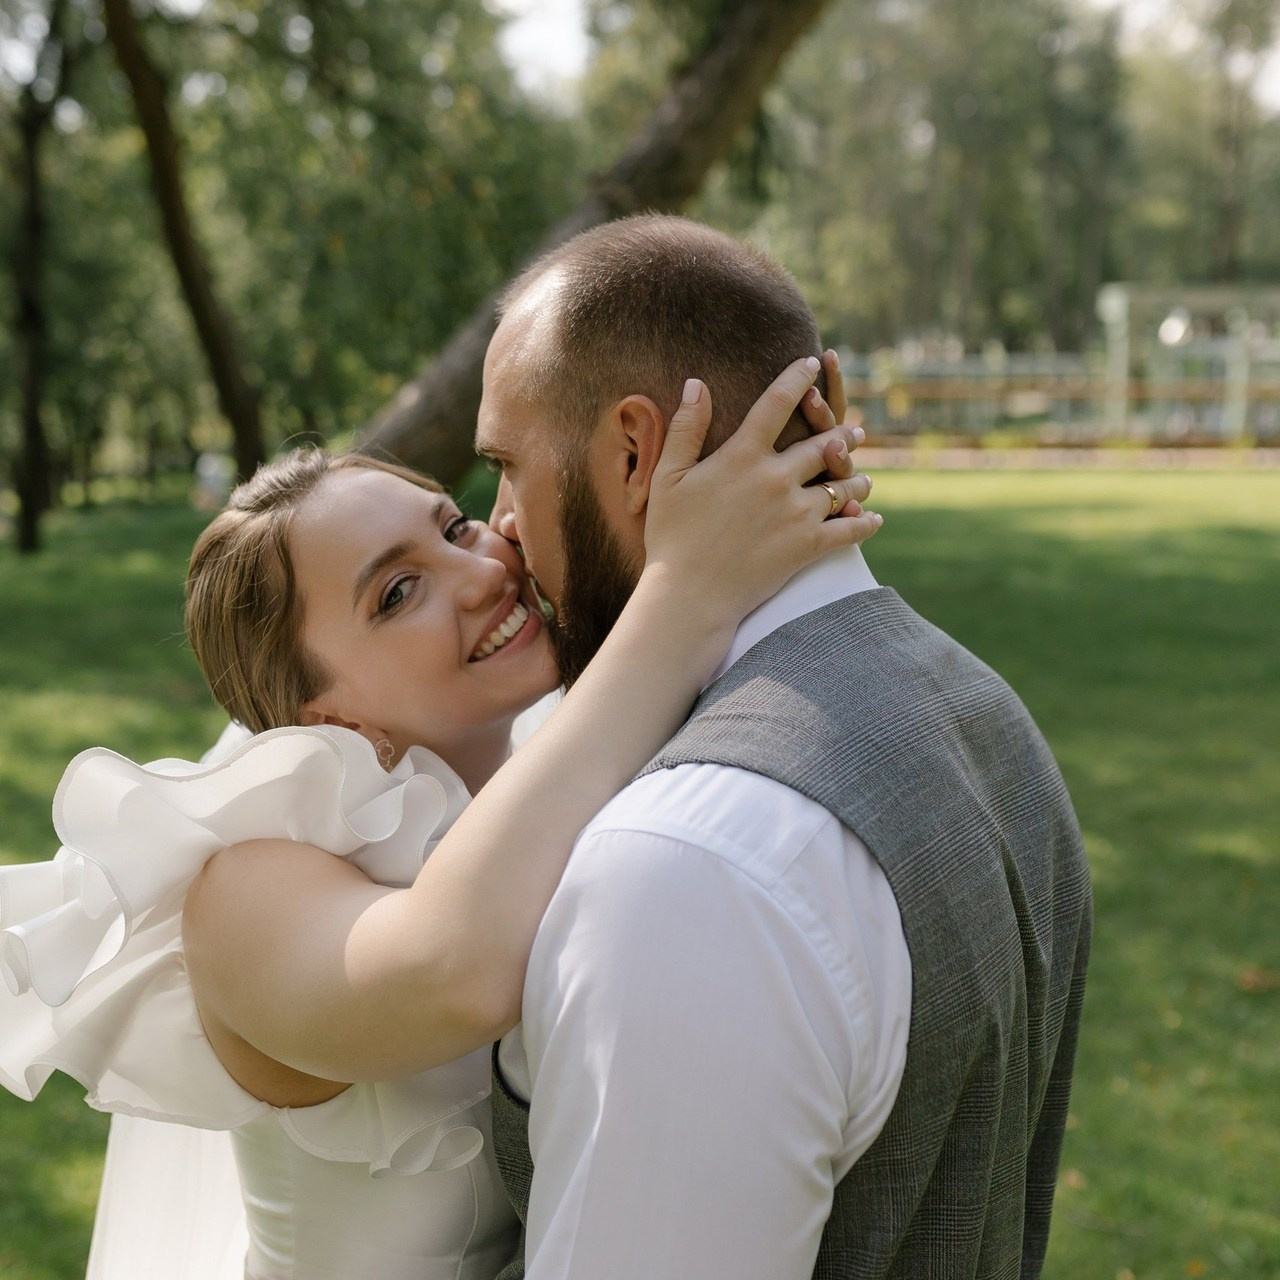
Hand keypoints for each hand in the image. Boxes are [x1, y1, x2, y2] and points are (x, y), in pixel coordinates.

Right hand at [642, 357, 881, 623]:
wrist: (689, 595)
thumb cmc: (672, 537)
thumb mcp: (668, 478)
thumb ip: (686, 429)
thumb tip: (697, 383)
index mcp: (742, 456)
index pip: (776, 404)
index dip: (796, 379)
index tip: (810, 363)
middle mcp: (775, 478)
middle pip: (822, 444)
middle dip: (842, 434)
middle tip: (855, 430)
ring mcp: (796, 512)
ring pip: (843, 485)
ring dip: (857, 479)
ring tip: (866, 478)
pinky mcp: (808, 546)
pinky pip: (850, 529)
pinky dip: (865, 523)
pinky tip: (873, 519)